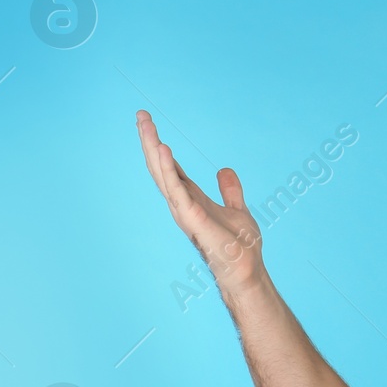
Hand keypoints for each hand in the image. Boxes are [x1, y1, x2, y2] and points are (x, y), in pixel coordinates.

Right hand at [136, 109, 264, 291]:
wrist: (246, 272)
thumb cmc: (240, 248)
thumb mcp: (237, 210)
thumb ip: (230, 190)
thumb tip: (224, 170)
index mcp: (191, 199)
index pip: (171, 168)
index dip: (159, 146)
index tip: (148, 123)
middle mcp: (182, 204)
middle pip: (161, 167)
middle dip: (149, 141)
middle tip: (140, 114)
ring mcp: (185, 211)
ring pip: (163, 175)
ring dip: (153, 149)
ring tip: (145, 124)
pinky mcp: (193, 219)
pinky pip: (177, 190)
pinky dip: (169, 169)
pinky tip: (164, 149)